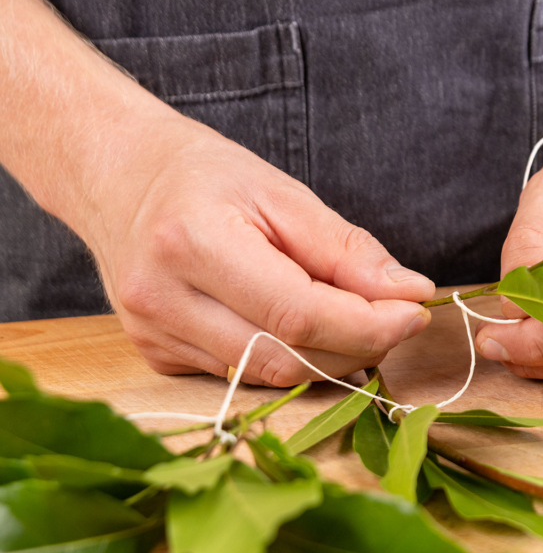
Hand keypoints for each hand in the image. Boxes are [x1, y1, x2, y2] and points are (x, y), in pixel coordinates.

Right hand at [86, 118, 434, 386]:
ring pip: (268, 376)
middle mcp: (163, 299)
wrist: (119, 179)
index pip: (299, 313)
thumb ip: (346, 249)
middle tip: (397, 318)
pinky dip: (290, 358)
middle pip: (286, 356)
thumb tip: (409, 293)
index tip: (415, 313)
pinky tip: (307, 331)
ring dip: (330, 359)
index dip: (368, 325)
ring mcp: (153, 334)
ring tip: (359, 324)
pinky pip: (242, 375)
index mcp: (193, 243)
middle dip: (358, 346)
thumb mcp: (282, 192)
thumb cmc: (205, 176)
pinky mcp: (156, 356)